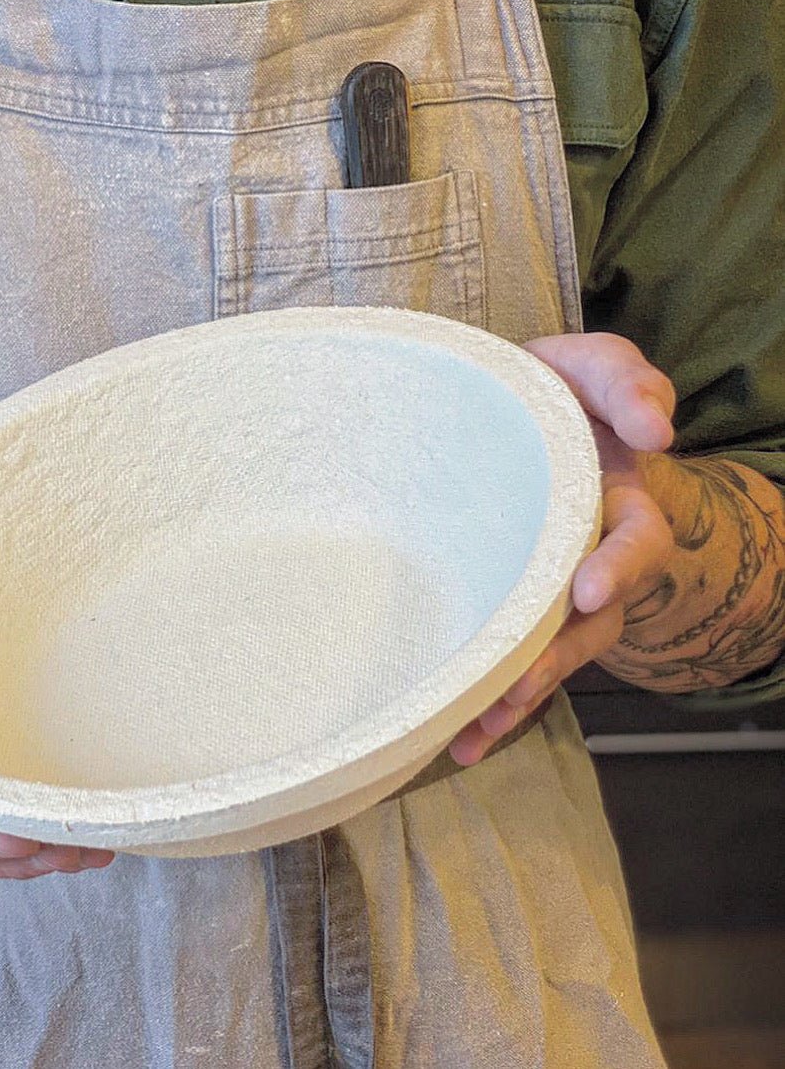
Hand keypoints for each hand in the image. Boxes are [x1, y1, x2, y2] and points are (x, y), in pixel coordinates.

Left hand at [448, 333, 676, 765]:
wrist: (515, 420)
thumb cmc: (562, 397)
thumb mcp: (596, 369)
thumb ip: (628, 384)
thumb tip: (656, 428)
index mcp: (615, 504)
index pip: (634, 541)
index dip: (618, 567)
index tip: (589, 590)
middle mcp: (589, 559)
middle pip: (587, 622)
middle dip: (555, 657)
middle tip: (519, 684)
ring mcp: (548, 590)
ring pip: (544, 654)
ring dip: (513, 695)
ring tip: (474, 730)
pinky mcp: (508, 606)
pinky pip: (505, 659)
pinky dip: (485, 702)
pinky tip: (454, 740)